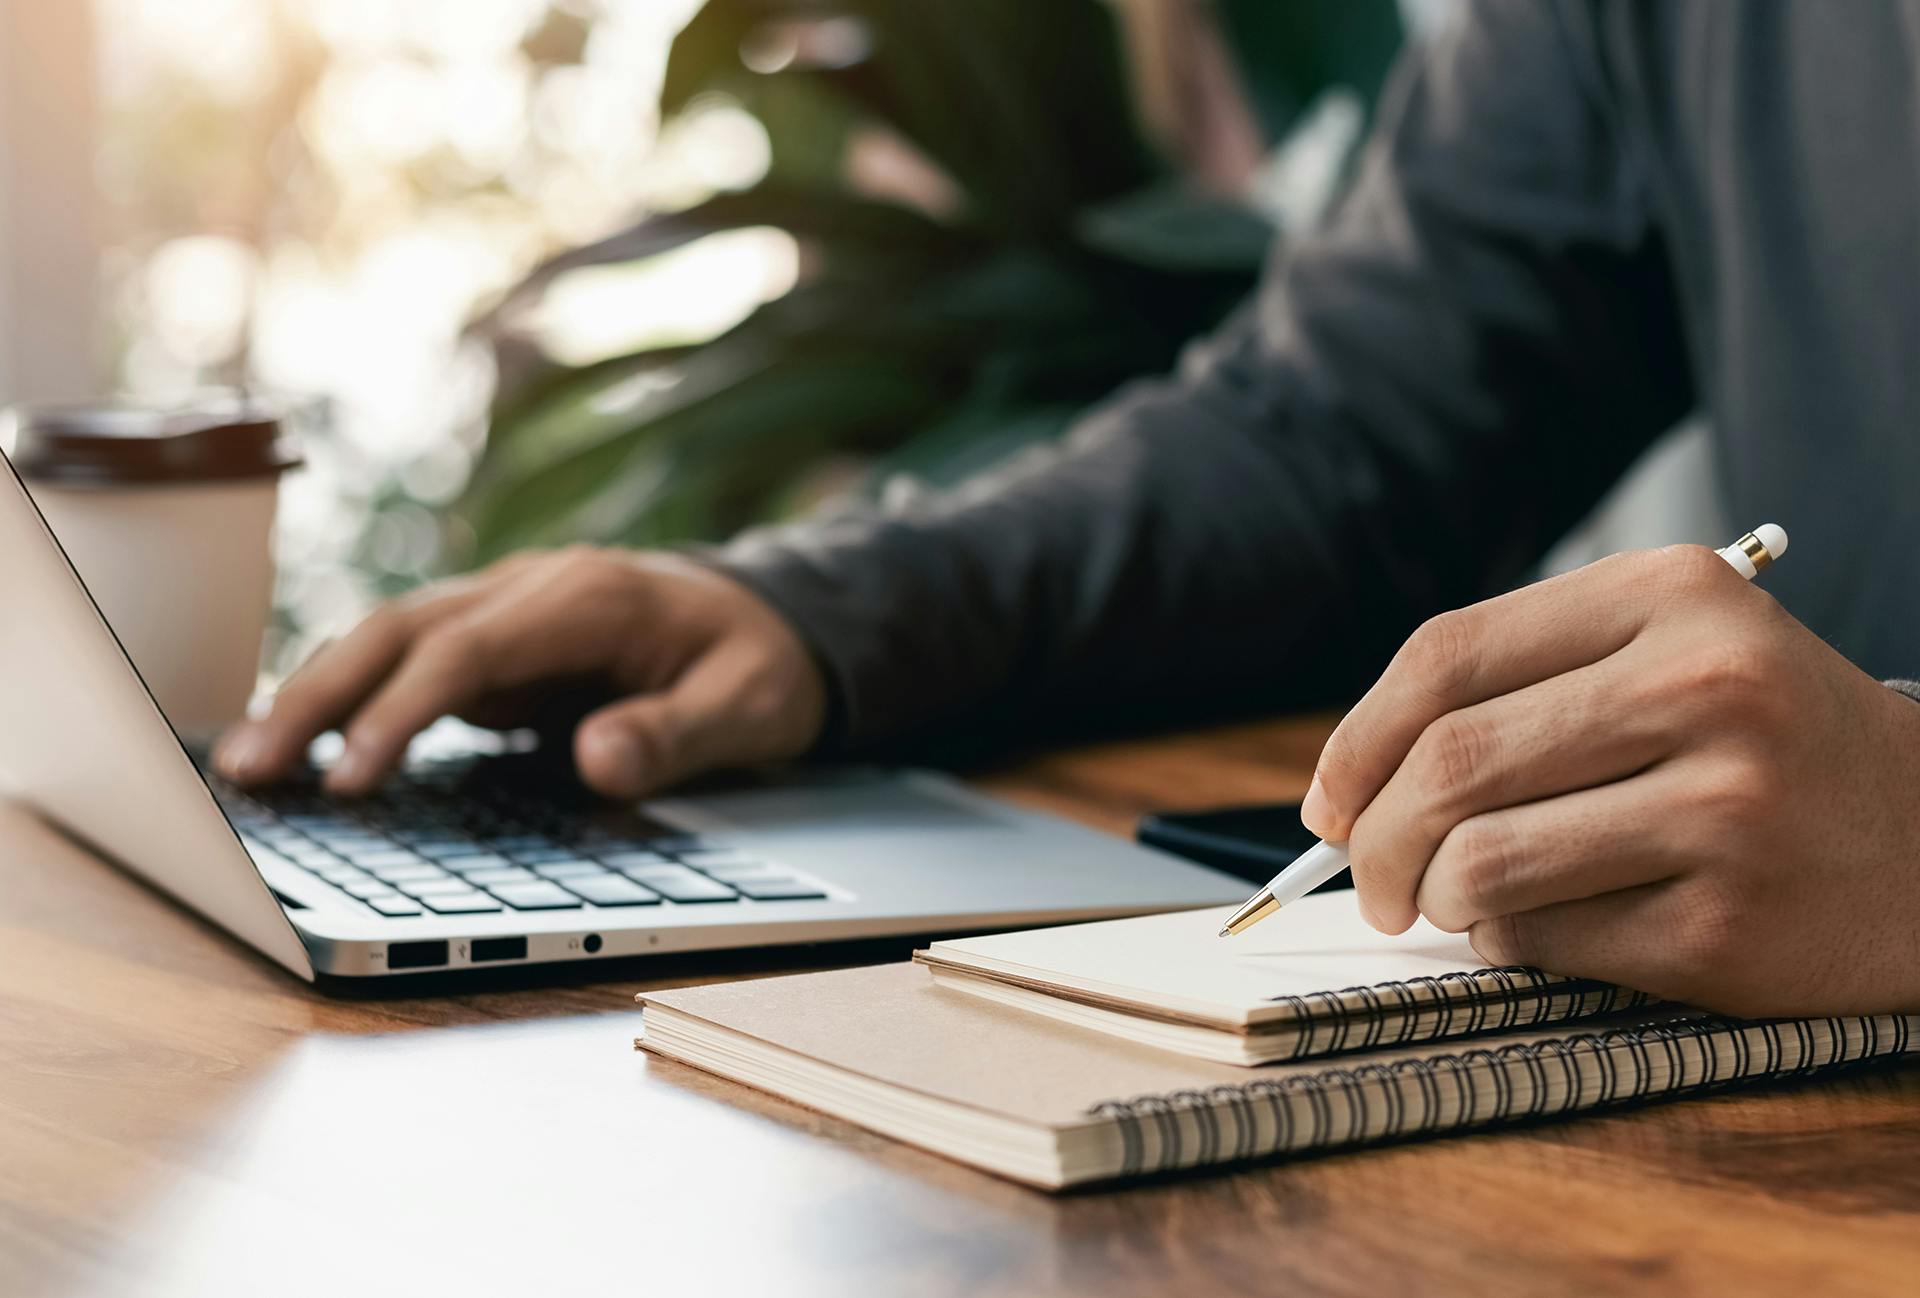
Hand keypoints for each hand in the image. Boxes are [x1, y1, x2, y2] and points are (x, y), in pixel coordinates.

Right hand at [213, 547, 826, 798]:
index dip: (403, 713)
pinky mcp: (497, 644)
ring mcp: (507, 611)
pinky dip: (351, 699)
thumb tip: (598, 761)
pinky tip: (304, 746)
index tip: (353, 779)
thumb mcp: (750, 706)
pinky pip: (408, 664)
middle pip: (402, 632)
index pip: (470, 652)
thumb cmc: (760, 665)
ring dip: (316, 696)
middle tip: (250, 771)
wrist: (771, 621)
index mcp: (588, 598)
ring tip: (248, 766)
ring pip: (388, 640)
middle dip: (319, 697)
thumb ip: (677, 732)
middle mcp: (531, 591)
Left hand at [1302, 544, 1919, 1016]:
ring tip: (1451, 903)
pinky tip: (1551, 928)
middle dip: (1373, 838)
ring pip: (1480, 862)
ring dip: (1434, 898)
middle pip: (1448, 763)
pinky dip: (1513, 943)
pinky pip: (1546, 941)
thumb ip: (1518, 687)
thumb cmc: (1767, 744)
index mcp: (1671, 596)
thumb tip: (1347, 787)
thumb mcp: (1669, 653)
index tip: (1328, 801)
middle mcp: (1705, 687)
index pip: (1445, 656)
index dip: (1355, 739)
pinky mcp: (1728, 925)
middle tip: (1369, 877)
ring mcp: (1726, 810)